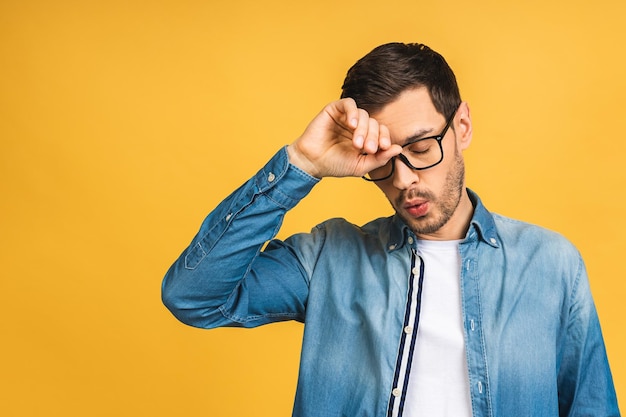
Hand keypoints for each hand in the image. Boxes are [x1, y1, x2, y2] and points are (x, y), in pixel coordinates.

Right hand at [287, 98, 401, 177]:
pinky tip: (352, 125)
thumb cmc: (334, 165)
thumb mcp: (361, 166)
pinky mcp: (334, 110)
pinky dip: (353, 113)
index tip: (383, 148)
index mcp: (365, 138)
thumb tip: (398, 148)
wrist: (312, 162)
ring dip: (364, 129)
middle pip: (374, 123)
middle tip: (367, 148)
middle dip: (373, 136)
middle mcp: (357, 126)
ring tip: (357, 143)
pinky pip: (349, 104)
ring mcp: (346, 117)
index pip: (381, 132)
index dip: (384, 138)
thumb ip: (380, 158)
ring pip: (364, 115)